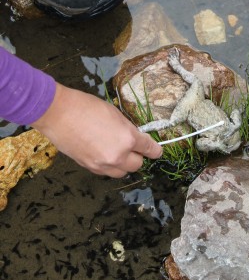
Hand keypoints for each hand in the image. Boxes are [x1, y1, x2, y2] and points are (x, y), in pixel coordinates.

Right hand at [32, 83, 161, 176]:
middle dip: (138, 156)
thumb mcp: (115, 113)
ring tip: (118, 151)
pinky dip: (109, 166)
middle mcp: (118, 155)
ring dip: (124, 164)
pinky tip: (104, 153)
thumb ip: (127, 128)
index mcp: (127, 139)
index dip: (155, 150)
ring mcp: (102, 164)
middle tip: (134, 147)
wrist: (59, 114)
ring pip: (122, 173)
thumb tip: (134, 137)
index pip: (149, 149)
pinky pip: (106, 172)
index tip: (157, 150)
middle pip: (137, 165)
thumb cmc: (87, 107)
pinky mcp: (89, 167)